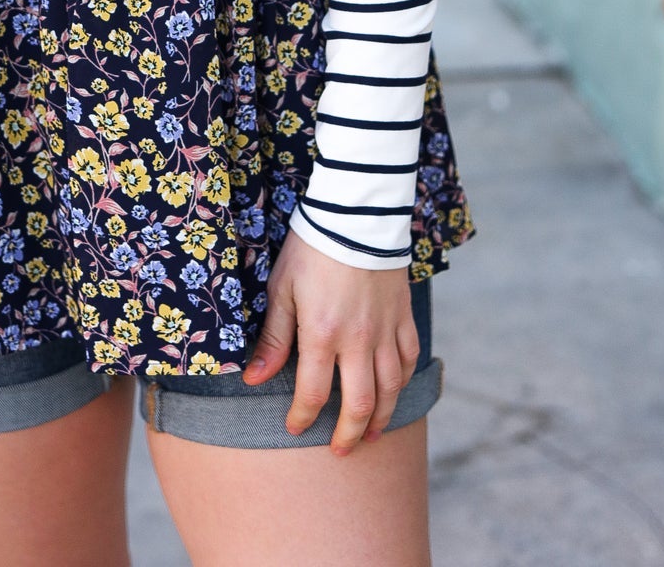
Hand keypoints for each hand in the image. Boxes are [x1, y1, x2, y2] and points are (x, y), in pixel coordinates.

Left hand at [241, 228, 418, 454]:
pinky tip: (393, 392)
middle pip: (360, 404)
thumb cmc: (312, 247)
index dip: (303, 418)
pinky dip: (403, 382)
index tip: (294, 428)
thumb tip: (254, 379)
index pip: (314, 394)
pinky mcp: (403, 316)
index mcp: (323, 334)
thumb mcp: (282, 289)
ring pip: (390, 389)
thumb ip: (274, 338)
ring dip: (381, 418)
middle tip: (339, 451)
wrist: (356, 213)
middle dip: (349, 435)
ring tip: (371, 435)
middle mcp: (359, 340)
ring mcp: (386, 330)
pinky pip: (409, 359)